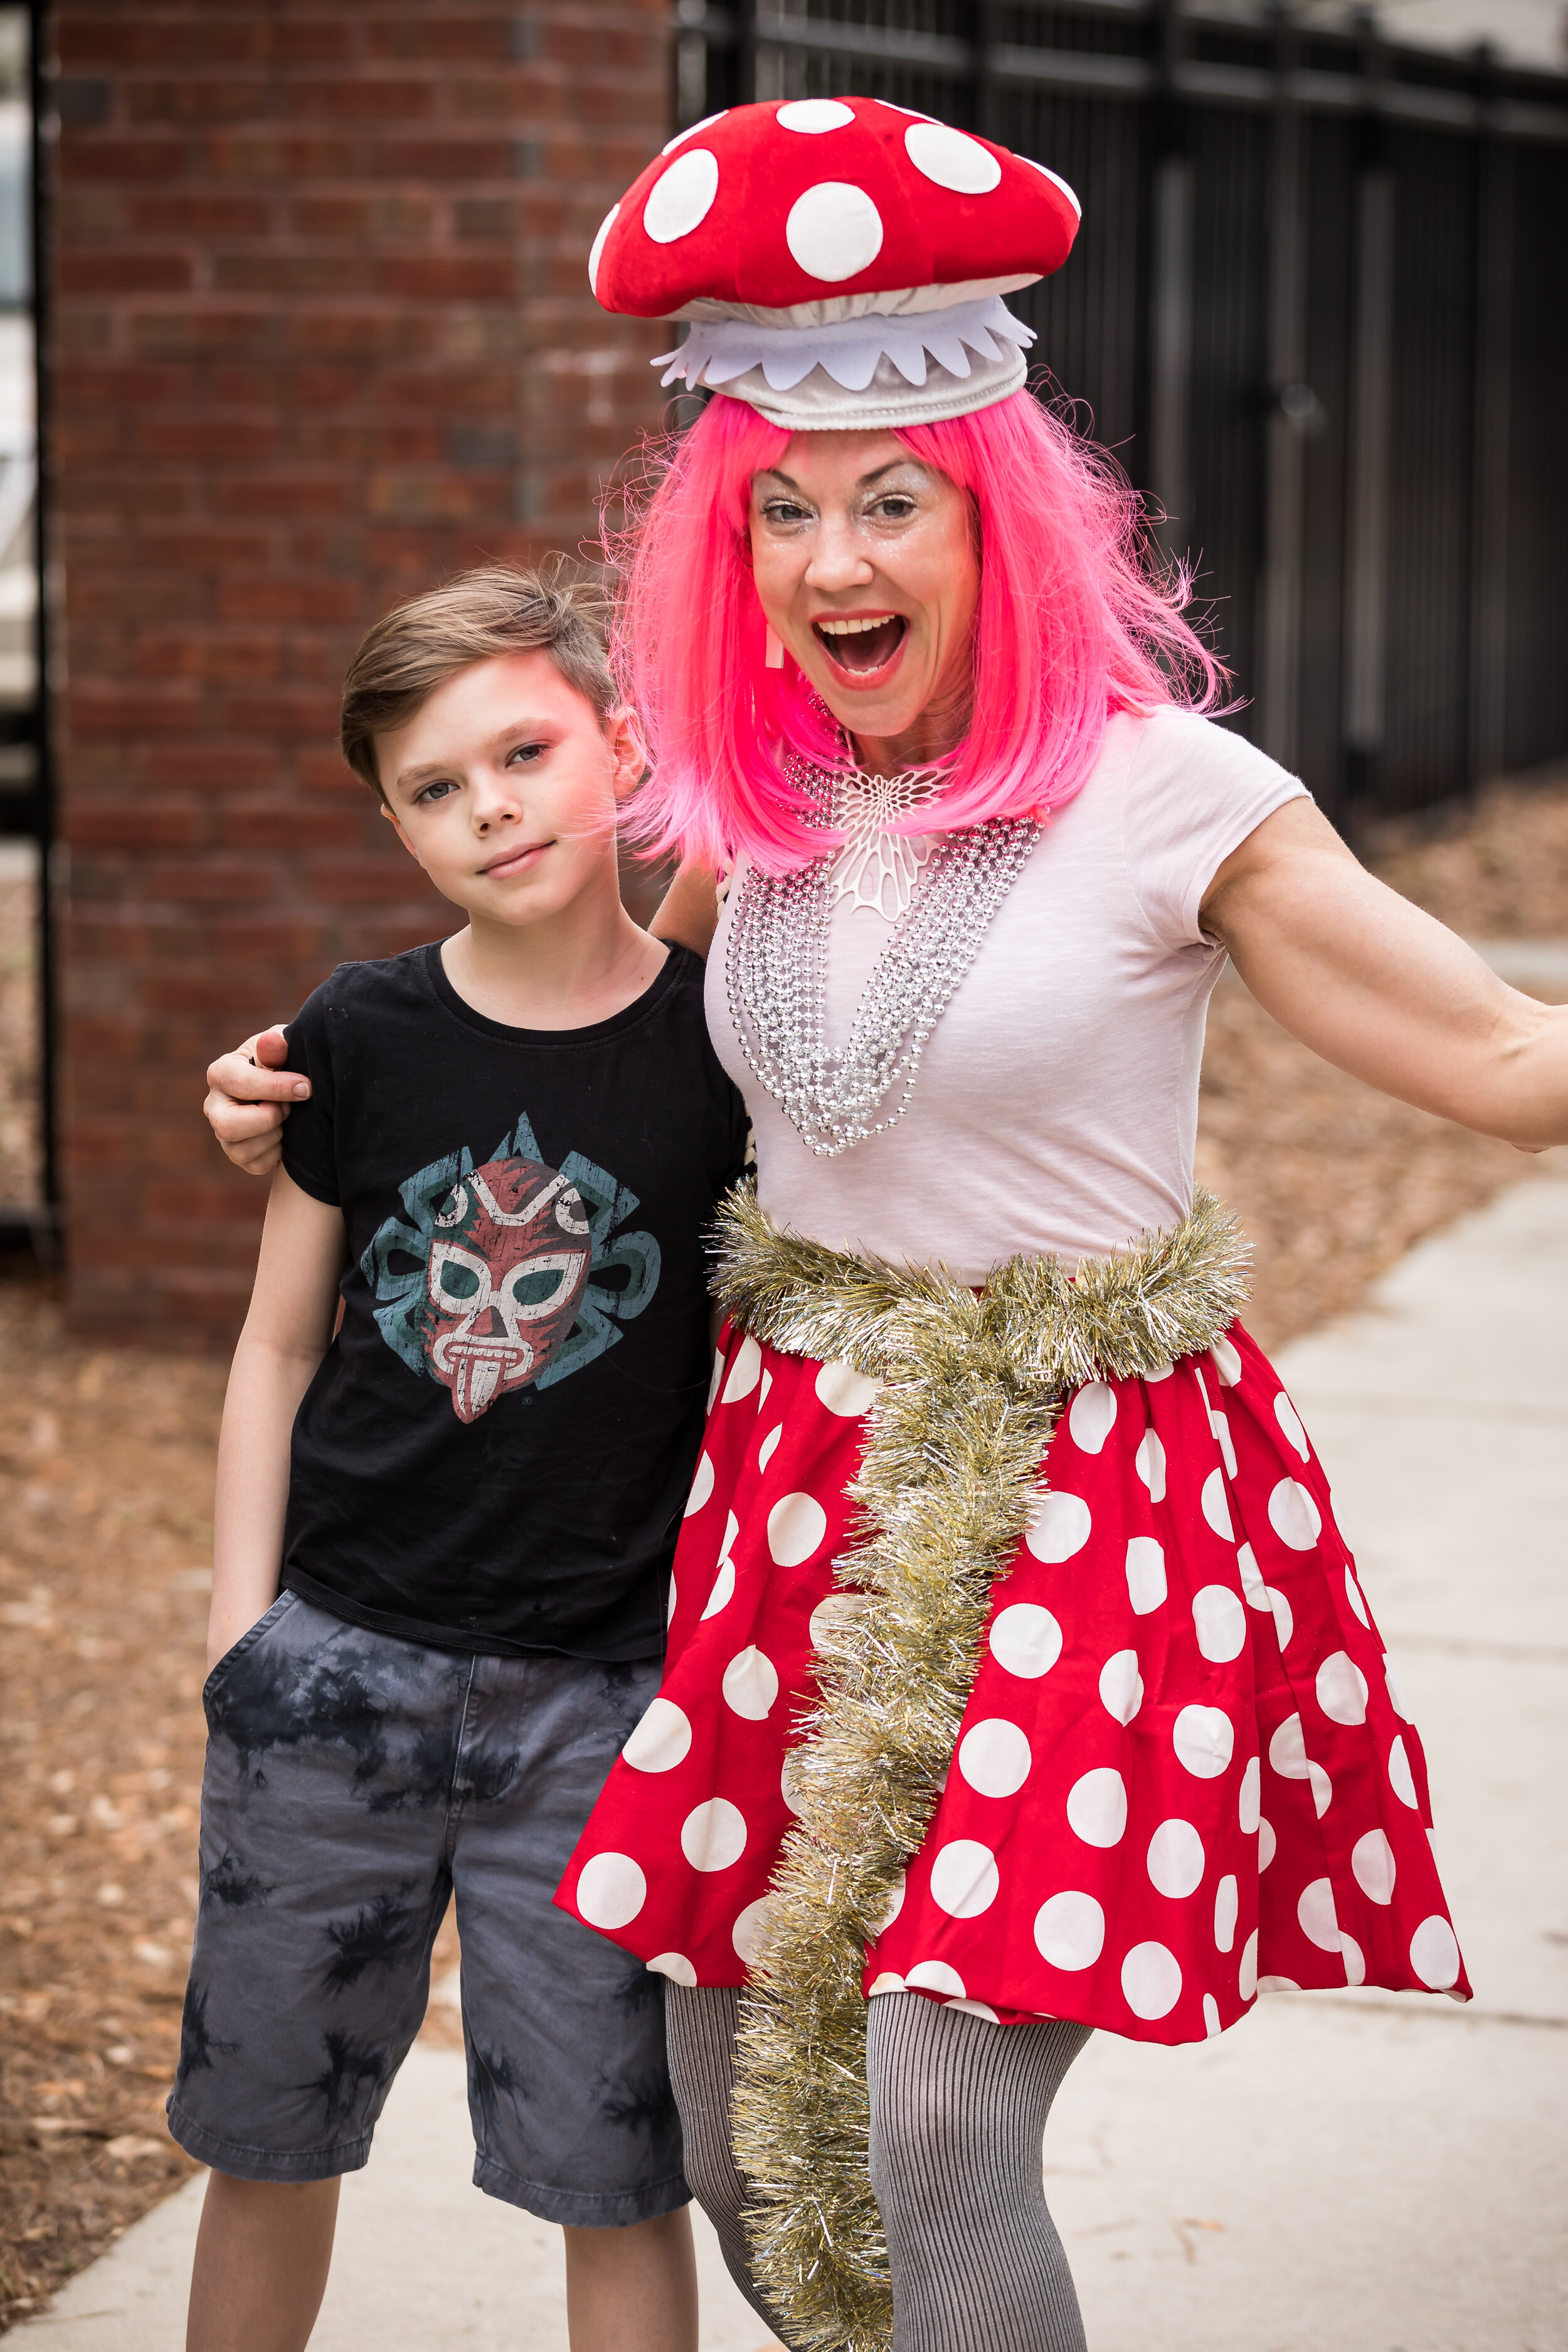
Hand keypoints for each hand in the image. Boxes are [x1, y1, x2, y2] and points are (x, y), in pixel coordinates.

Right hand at [204, 1026, 305, 1175]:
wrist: (293, 1089)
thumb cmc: (285, 1063)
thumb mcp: (284, 1047)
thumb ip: (278, 1043)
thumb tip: (273, 1041)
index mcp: (221, 1073)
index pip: (240, 1084)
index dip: (277, 1087)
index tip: (306, 1087)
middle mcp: (215, 1106)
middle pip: (228, 1126)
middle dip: (268, 1119)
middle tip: (289, 1108)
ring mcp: (223, 1134)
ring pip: (241, 1150)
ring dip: (275, 1135)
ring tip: (287, 1119)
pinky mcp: (238, 1156)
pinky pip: (257, 1164)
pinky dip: (278, 1152)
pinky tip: (285, 1134)